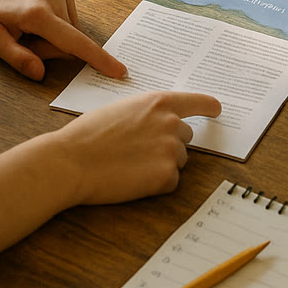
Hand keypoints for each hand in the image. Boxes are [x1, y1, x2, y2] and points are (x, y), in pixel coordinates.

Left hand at [0, 0, 126, 81]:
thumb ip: (16, 57)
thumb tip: (40, 74)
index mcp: (36, 12)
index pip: (74, 42)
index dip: (97, 59)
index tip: (119, 71)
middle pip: (69, 40)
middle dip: (50, 49)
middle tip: (22, 39)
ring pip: (70, 28)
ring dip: (53, 35)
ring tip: (26, 25)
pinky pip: (68, 15)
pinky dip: (55, 22)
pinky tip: (34, 14)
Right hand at [57, 91, 222, 205]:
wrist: (70, 161)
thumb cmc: (87, 135)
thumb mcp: (121, 110)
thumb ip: (147, 113)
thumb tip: (161, 121)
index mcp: (159, 102)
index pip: (198, 102)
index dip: (209, 107)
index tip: (217, 110)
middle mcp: (171, 123)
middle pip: (186, 138)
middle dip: (168, 145)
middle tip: (138, 152)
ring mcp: (170, 150)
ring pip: (178, 161)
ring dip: (161, 165)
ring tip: (129, 165)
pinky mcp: (165, 176)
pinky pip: (170, 182)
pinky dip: (155, 185)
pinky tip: (131, 179)